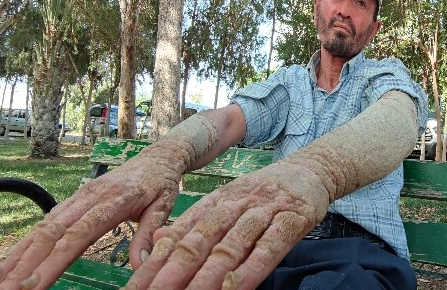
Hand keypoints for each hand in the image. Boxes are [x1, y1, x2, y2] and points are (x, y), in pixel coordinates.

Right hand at [0, 155, 181, 289]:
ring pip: (43, 226)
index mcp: (115, 200)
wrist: (158, 156)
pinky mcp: (75, 198)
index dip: (55, 259)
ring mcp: (79, 196)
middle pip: (52, 231)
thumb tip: (141, 264)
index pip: (79, 234)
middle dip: (27, 263)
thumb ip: (151, 233)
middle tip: (6, 289)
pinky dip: (28, 242)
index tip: (36, 284)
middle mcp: (90, 196)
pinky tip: (14, 260)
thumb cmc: (162, 183)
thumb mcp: (165, 206)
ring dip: (20, 254)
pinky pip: (47, 220)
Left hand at [124, 161, 329, 289]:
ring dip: (207, 276)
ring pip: (231, 245)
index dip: (155, 264)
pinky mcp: (293, 218)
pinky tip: (235, 289)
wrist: (311, 168)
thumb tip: (159, 242)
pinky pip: (270, 246)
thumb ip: (197, 222)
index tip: (134, 288)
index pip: (179, 236)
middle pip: (198, 242)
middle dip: (171, 273)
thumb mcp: (228, 201)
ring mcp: (263, 211)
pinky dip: (251, 269)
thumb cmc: (266, 193)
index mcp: (215, 203)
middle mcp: (234, 205)